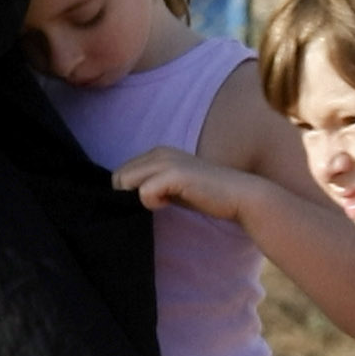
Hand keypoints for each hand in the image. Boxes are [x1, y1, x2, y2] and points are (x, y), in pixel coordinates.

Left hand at [112, 144, 255, 222]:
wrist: (237, 195)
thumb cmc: (204, 194)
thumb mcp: (171, 186)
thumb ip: (150, 184)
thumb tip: (123, 198)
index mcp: (156, 153)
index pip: (120, 173)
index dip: (128, 193)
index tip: (154, 200)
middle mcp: (158, 152)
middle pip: (117, 178)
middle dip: (130, 196)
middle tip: (157, 203)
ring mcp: (166, 161)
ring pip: (125, 182)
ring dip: (141, 199)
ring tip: (165, 201)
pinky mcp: (174, 174)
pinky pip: (144, 192)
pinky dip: (153, 203)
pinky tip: (171, 203)